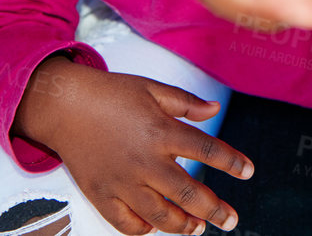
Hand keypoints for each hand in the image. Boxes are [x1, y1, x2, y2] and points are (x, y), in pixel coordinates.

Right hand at [20, 57, 251, 234]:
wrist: (63, 105)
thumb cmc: (109, 94)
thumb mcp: (151, 89)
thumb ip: (185, 102)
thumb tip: (214, 110)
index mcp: (161, 131)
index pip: (207, 151)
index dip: (232, 163)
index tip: (248, 172)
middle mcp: (145, 161)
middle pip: (188, 193)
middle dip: (215, 210)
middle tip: (231, 220)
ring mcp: (122, 181)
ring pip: (160, 215)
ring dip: (183, 225)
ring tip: (198, 228)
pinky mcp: (101, 194)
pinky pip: (125, 223)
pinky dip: (142, 230)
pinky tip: (154, 228)